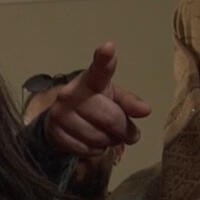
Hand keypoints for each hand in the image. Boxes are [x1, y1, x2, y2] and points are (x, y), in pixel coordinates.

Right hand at [42, 43, 151, 157]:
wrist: (60, 121)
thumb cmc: (93, 104)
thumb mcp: (113, 98)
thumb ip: (129, 102)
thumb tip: (145, 110)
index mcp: (90, 80)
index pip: (99, 70)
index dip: (104, 59)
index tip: (108, 48)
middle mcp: (71, 93)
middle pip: (110, 118)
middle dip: (123, 130)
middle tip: (127, 133)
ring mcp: (60, 113)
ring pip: (99, 138)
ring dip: (109, 142)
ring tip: (105, 135)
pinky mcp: (54, 133)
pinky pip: (87, 150)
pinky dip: (95, 151)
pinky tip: (90, 142)